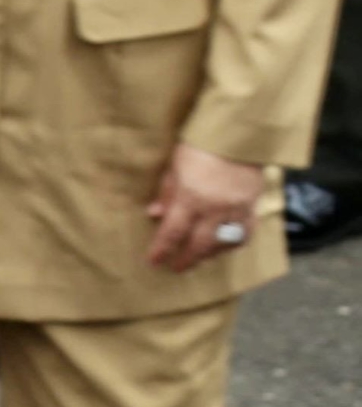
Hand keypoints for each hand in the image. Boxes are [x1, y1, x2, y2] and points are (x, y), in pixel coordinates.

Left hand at [146, 142, 265, 271]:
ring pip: (223, 243)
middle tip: (177, 268)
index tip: (154, 262)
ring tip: (199, 258)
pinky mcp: (252, 207)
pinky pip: (245, 234)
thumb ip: (167, 193)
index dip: (162, 249)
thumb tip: (154, 214)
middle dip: (187, 260)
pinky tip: (225, 246)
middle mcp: (214, 209)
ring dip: (210, 254)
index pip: (173, 232)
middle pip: (199, 244)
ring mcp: (236, 210)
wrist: (238, 138)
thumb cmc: (200, 147)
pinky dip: (234, 243)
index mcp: (190, 198)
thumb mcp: (175, 167)